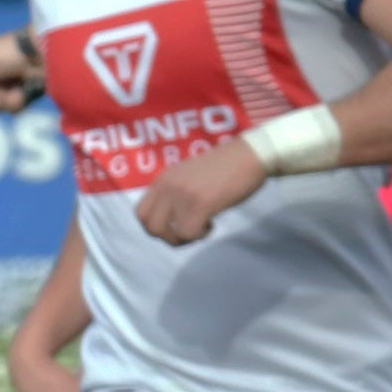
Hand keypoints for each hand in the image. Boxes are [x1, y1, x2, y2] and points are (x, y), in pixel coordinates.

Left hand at [135, 135, 262, 245]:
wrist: (251, 154)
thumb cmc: (225, 166)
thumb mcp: (188, 175)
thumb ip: (174, 191)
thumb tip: (169, 217)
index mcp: (163, 180)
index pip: (140, 212)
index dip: (155, 226)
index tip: (174, 225)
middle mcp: (167, 186)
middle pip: (149, 226)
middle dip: (167, 237)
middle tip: (187, 232)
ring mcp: (183, 194)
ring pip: (166, 232)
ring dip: (183, 237)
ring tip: (200, 228)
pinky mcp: (201, 203)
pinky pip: (188, 232)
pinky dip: (199, 235)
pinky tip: (211, 225)